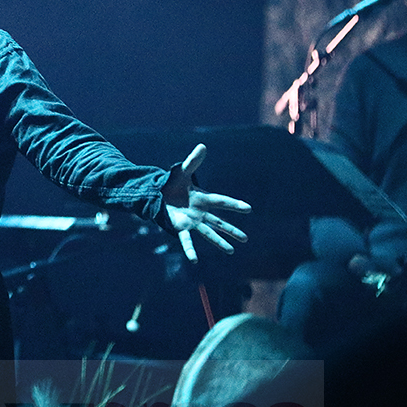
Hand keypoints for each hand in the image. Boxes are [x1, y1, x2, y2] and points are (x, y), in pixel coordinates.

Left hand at [162, 143, 250, 262]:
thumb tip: (203, 146)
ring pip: (208, 233)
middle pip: (218, 222)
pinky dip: (190, 250)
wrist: (158, 193)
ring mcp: (191, 221)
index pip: (221, 201)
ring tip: (231, 251)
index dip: (234, 204)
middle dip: (231, 229)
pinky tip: (194, 260)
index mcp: (203, 198)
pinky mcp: (180, 227)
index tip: (248, 208)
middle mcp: (200, 212)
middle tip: (245, 238)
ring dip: (219, 242)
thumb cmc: (173, 182)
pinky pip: (186, 241)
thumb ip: (193, 161)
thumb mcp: (183, 171)